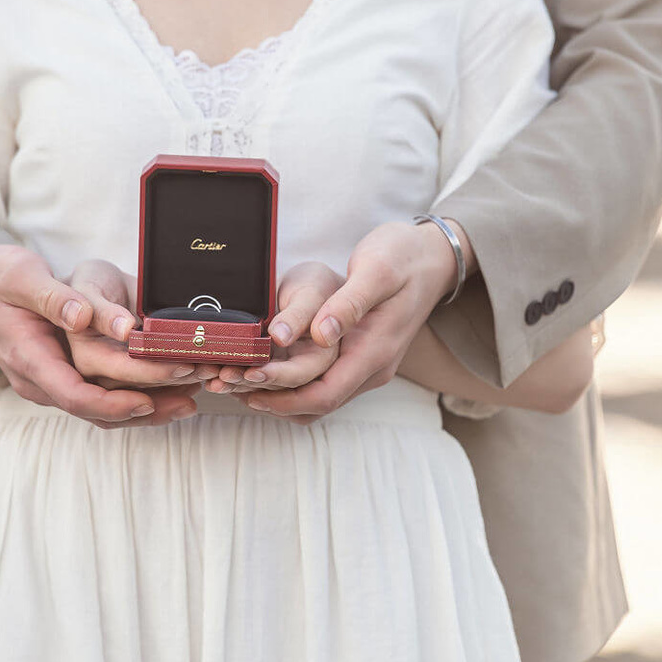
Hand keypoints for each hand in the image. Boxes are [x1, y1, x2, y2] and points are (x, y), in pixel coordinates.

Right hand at [0, 245, 197, 427]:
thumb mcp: (20, 275)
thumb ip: (53, 296)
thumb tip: (82, 317)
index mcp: (28, 359)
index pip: (75, 396)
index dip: (115, 402)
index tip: (152, 397)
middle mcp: (39, 381)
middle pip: (97, 409)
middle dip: (146, 405)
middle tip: (192, 388)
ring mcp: (51, 383)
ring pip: (102, 410)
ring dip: (148, 409)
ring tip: (192, 399)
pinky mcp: (63, 378)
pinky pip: (102, 397)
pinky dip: (137, 398)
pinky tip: (172, 392)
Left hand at [236, 220, 467, 420]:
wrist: (433, 257)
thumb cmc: (404, 257)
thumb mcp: (377, 269)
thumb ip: (349, 303)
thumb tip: (320, 335)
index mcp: (375, 352)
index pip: (323, 395)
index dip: (281, 398)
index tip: (245, 386)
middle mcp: (372, 368)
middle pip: (316, 405)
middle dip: (272, 401)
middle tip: (227, 386)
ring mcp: (368, 365)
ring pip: (319, 399)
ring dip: (280, 397)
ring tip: (238, 382)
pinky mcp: (361, 357)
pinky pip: (324, 383)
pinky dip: (293, 384)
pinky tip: (266, 369)